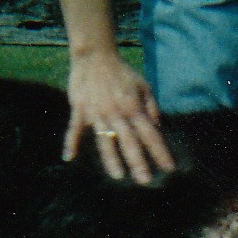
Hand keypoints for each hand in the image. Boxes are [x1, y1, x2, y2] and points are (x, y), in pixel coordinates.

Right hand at [63, 49, 175, 183]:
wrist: (96, 56)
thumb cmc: (122, 73)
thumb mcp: (143, 86)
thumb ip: (151, 107)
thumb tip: (157, 128)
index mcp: (134, 108)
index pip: (151, 134)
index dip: (160, 152)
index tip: (168, 168)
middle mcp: (117, 113)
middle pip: (130, 142)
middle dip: (139, 162)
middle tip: (145, 181)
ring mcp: (97, 113)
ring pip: (105, 140)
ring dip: (112, 159)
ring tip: (118, 176)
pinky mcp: (80, 109)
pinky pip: (75, 129)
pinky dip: (71, 142)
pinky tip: (68, 157)